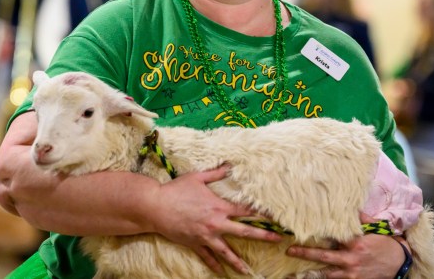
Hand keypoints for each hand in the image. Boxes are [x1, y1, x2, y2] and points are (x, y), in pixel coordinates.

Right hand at [150, 165, 281, 275]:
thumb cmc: (176, 189)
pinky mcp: (195, 244)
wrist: (156, 206)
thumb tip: (229, 165)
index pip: (245, 210)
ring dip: (238, 262)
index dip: (261, 213)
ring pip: (226, 252)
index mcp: (219, 207)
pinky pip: (207, 257)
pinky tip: (221, 272)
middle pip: (244, 232)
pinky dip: (214, 265)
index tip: (275, 217)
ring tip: (249, 271)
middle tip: (277, 240)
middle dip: (263, 236)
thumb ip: (215, 173)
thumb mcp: (197, 177)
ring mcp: (206, 236)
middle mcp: (216, 223)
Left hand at [286, 214, 406, 277]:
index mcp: (355, 242)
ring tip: (293, 271)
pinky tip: (311, 277)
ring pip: (327, 274)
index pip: (331, 237)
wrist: (400, 262)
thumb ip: (360, 217)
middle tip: (290, 251)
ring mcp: (352, 273)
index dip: (315, 234)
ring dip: (311, 272)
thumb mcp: (374, 227)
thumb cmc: (384, 242)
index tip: (300, 230)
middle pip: (324, 256)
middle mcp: (352, 259)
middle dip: (305, 254)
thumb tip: (349, 205)